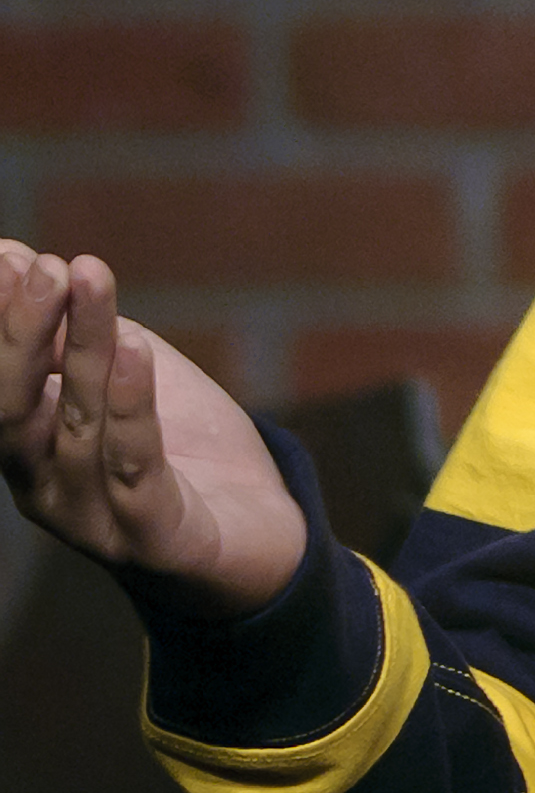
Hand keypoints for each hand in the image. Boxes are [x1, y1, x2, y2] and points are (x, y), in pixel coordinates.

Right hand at [0, 242, 307, 617]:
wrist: (253, 536)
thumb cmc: (176, 448)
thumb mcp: (121, 373)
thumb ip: (67, 330)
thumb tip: (11, 254)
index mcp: (26, 448)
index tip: (6, 256)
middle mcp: (44, 487)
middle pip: (13, 408)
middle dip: (21, 332)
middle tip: (40, 265)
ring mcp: (93, 518)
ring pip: (80, 425)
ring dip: (84, 347)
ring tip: (89, 279)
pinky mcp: (153, 538)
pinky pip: (136, 470)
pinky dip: (131, 408)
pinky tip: (133, 351)